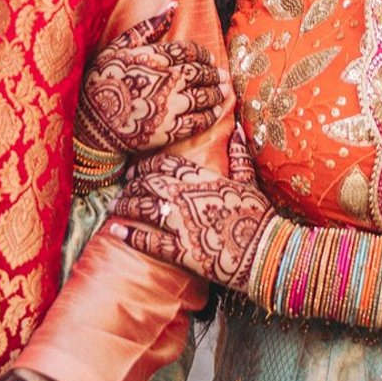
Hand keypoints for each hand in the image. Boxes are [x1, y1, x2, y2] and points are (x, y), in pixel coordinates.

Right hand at [78, 6, 230, 155]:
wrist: (90, 124)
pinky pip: (198, 121)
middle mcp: (167, 80)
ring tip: (223, 89)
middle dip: (213, 73)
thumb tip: (173, 6)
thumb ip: (147, 28)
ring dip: (216, 92)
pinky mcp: (170, 130)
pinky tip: (216, 111)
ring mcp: (170, 106)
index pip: (190, 51)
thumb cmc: (100, 81)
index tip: (208, 58)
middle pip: (200, 73)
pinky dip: (210, 115)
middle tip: (221, 74)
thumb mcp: (118, 47)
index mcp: (155, 58)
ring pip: (203, 96)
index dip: (203, 54)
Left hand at [107, 130, 274, 290]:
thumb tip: (236, 128)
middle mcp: (187, 197)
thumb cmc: (260, 216)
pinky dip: (129, 234)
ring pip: (144, 208)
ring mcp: (182, 224)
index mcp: (202, 178)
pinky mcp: (181, 250)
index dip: (145, 165)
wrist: (266, 251)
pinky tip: (115, 230)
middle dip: (132, 185)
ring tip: (115, 207)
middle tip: (123, 188)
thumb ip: (238, 154)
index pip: (165, 164)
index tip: (135, 170)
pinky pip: (149, 240)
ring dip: (126, 206)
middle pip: (148, 184)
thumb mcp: (249, 181)